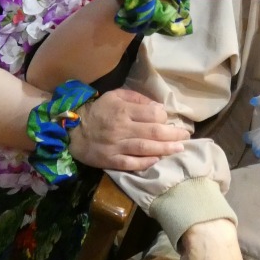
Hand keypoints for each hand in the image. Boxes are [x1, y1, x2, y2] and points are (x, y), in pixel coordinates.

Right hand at [69, 88, 189, 171]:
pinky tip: (157, 160)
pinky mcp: (110, 160)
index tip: (169, 119)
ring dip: (165, 149)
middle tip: (186, 136)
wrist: (73, 131)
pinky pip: (131, 163)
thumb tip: (157, 106)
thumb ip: (136, 97)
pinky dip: (145, 163)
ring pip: (145, 148)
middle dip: (173, 135)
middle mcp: (121, 128)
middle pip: (153, 132)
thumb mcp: (115, 95)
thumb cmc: (98, 111)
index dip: (164, 117)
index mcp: (123, 110)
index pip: (152, 114)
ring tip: (179, 149)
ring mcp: (116, 146)